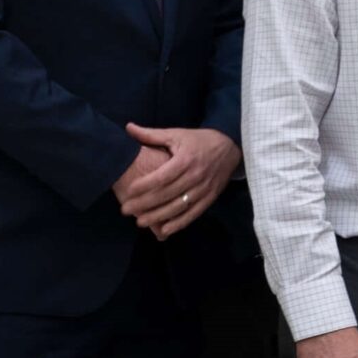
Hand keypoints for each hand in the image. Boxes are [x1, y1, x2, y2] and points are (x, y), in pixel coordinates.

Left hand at [116, 126, 239, 238]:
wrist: (231, 146)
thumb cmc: (199, 140)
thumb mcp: (177, 134)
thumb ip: (152, 134)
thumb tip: (128, 128)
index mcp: (186, 159)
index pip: (163, 176)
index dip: (145, 185)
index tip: (129, 191)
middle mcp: (196, 176)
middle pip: (168, 194)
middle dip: (145, 204)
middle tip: (126, 210)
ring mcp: (204, 188)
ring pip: (179, 206)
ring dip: (159, 216)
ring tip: (140, 222)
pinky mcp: (210, 197)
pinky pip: (194, 213)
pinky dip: (180, 223)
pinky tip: (165, 230)